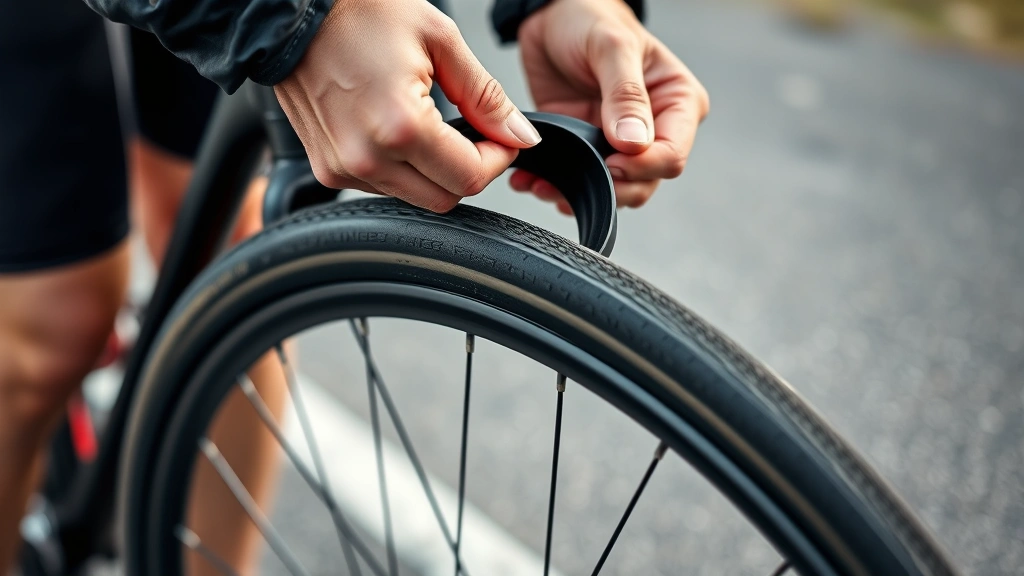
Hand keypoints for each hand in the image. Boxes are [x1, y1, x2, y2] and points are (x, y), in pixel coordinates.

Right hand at [275, 0, 542, 212]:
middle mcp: (368, 158)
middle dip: (468, 169)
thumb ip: (486, 97)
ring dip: (432, 170)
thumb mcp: (439, 41)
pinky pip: (383, 188)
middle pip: (445, 198)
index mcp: (400, 126)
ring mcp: (343, 168)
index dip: (498, 159)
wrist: (291, 13)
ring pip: (416, 197)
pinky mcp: (326, 170)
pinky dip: (401, 168)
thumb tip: (521, 135)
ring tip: (425, 120)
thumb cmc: (357, 12)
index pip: (471, 178)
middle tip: (469, 132)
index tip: (500, 138)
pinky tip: (394, 129)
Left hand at [512, 0, 708, 212]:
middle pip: (645, 182)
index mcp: (678, 102)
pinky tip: (536, 182)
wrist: (551, 17)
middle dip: (611, 188)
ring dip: (581, 194)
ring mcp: (620, 143)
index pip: (672, 155)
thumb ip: (626, 95)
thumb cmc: (591, 19)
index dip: (641, 166)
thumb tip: (634, 143)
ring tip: (546, 185)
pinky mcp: (588, 148)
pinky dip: (558, 188)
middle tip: (576, 175)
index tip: (610, 159)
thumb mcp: (611, 48)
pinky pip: (580, 181)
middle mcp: (655, 127)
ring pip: (614, 190)